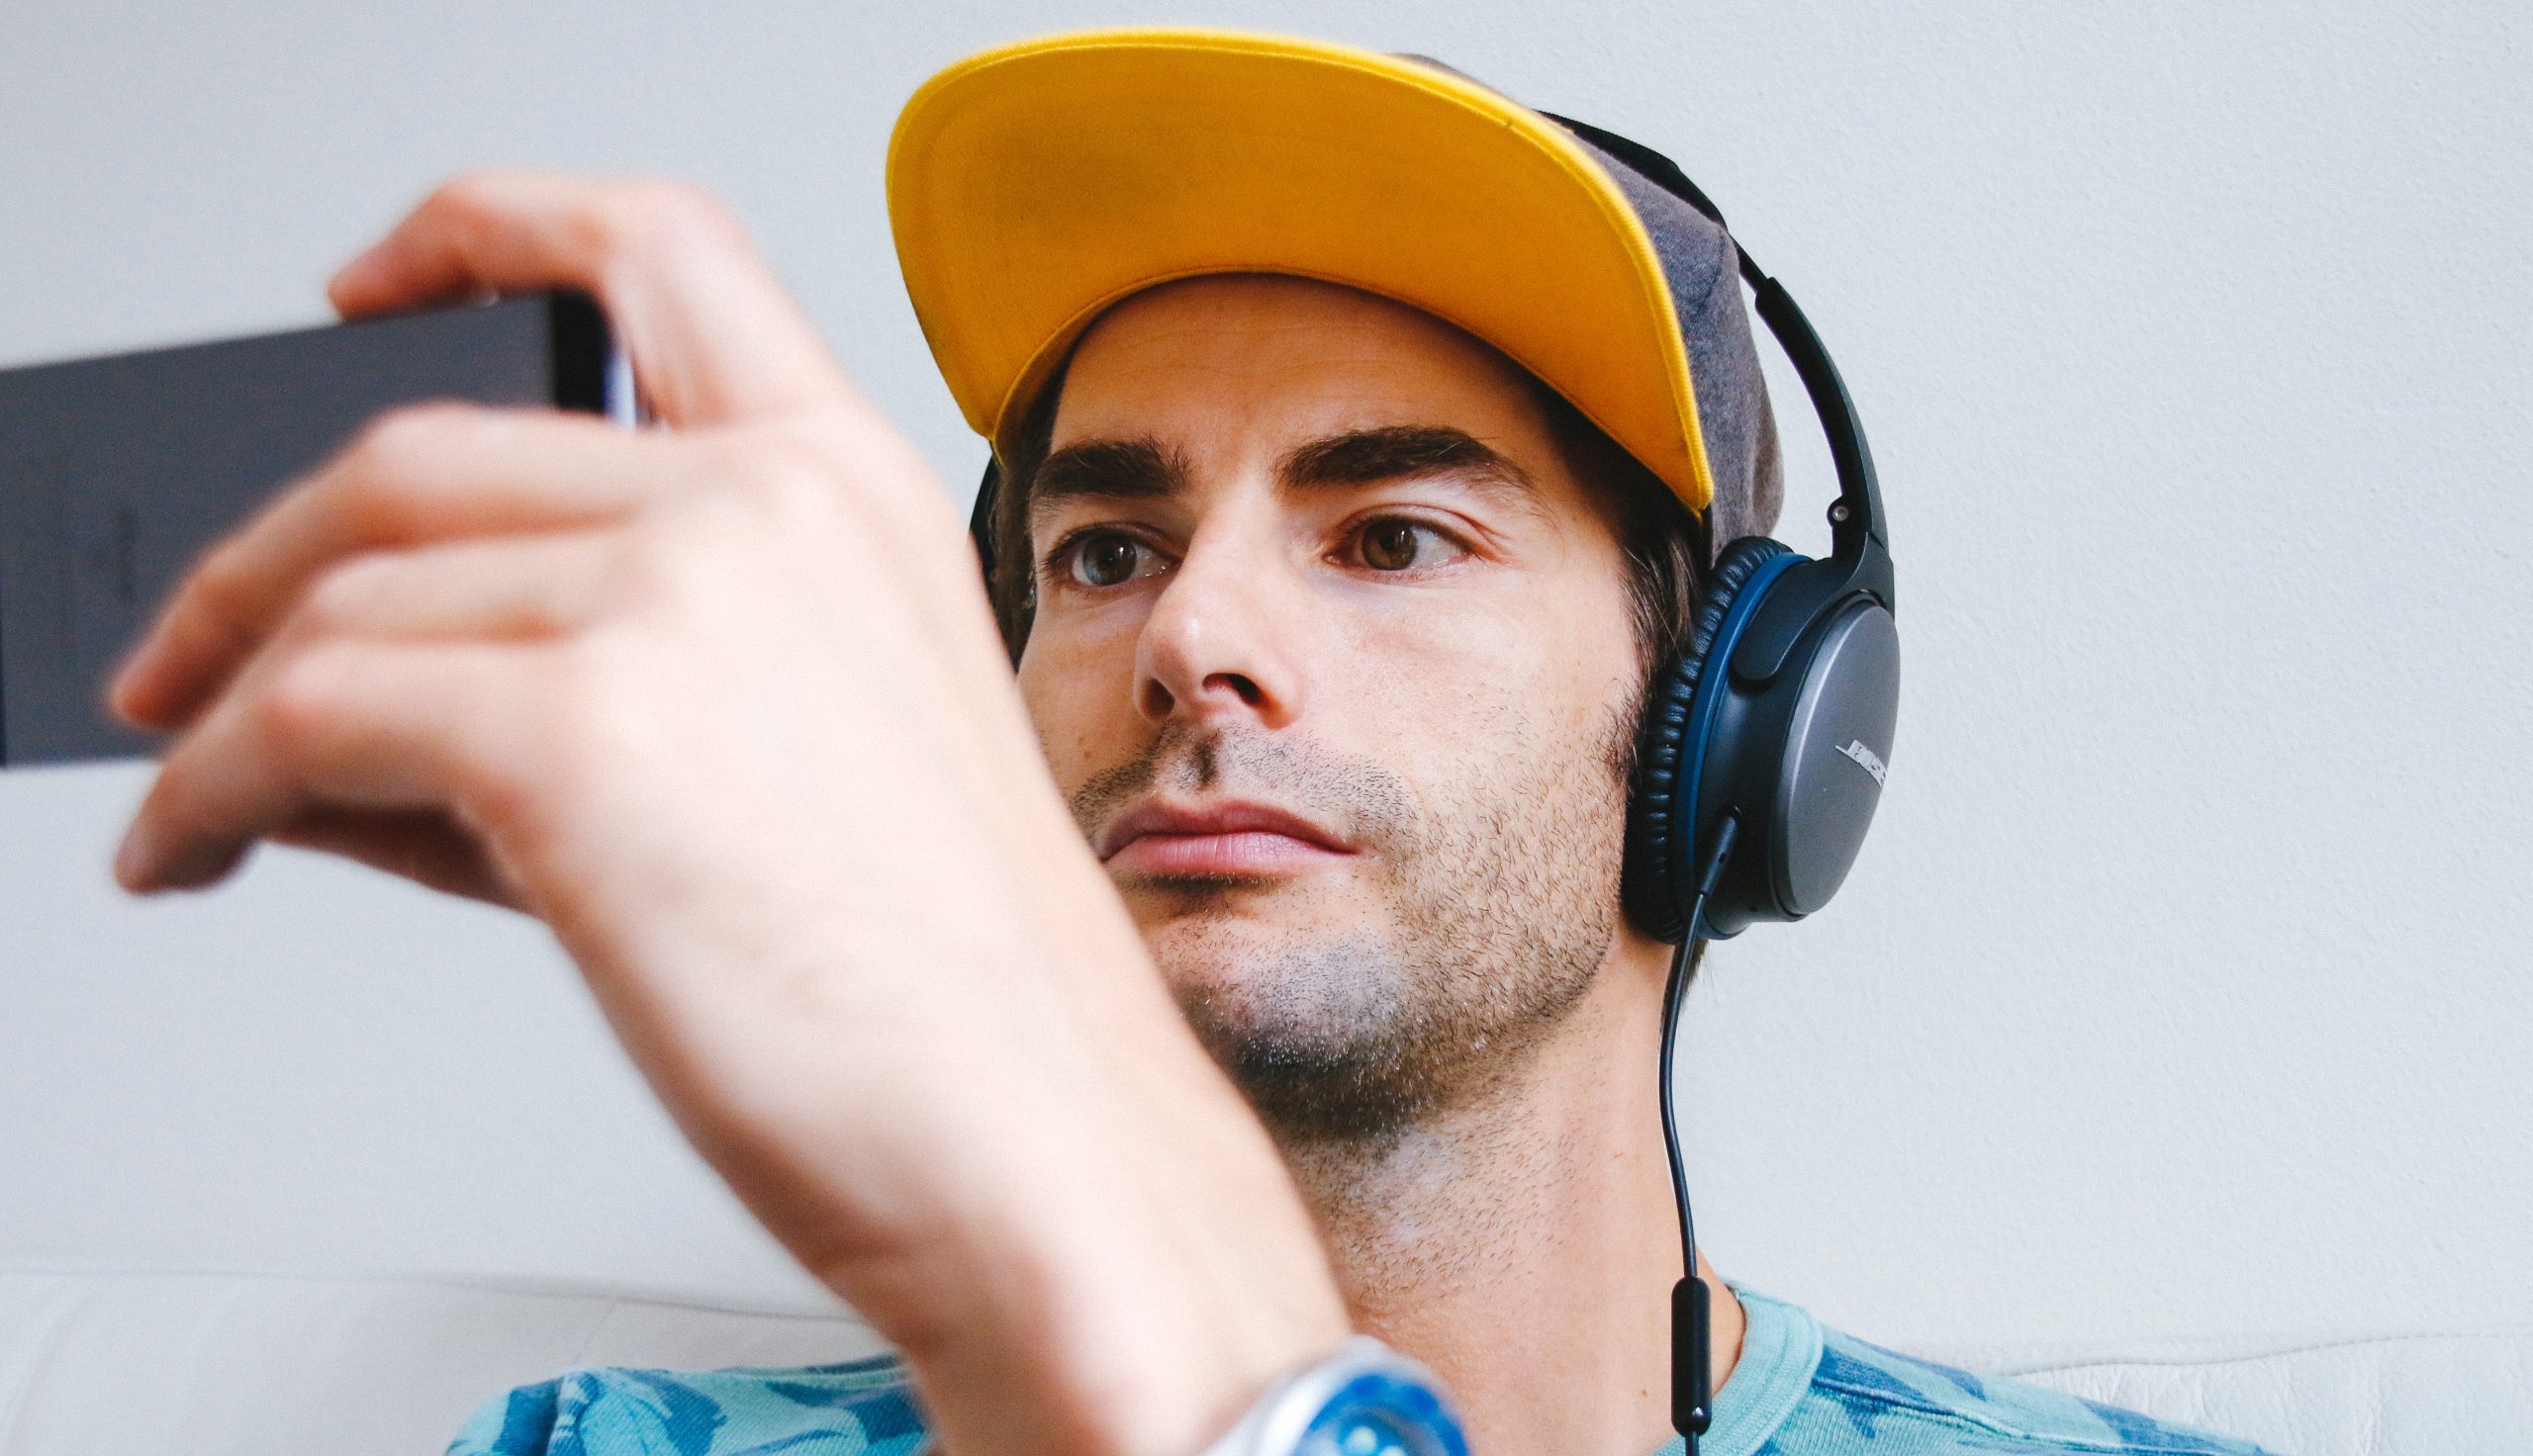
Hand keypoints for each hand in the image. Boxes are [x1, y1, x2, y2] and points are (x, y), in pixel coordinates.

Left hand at [109, 172, 1347, 1455]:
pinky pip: (306, 716)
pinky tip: (207, 840)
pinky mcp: (576, 729)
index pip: (650, 250)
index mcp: (854, 489)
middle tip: (190, 654)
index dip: (480, 230)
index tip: (375, 288)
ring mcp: (678, 598)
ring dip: (226, 694)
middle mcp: (769, 505)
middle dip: (263, 556)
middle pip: (421, 448)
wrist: (1039, 1145)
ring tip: (201, 791)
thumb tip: (357, 697)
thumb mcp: (804, 768)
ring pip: (350, 591)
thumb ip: (600, 680)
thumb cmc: (963, 996)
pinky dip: (212, 781)